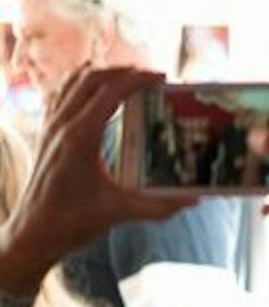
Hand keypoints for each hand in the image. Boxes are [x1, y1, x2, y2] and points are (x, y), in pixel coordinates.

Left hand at [0, 65, 197, 292]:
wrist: (34, 234)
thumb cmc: (73, 222)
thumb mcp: (121, 212)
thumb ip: (161, 206)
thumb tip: (196, 199)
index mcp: (80, 137)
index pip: (110, 92)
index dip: (138, 80)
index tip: (162, 78)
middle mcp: (61, 125)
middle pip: (91, 79)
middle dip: (123, 72)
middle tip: (151, 77)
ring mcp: (49, 128)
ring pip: (72, 82)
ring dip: (101, 75)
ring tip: (127, 79)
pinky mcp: (45, 135)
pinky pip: (60, 96)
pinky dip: (80, 86)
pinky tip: (96, 94)